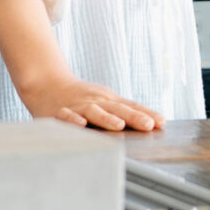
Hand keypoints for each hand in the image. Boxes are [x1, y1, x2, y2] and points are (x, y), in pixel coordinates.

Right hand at [13, 73, 160, 131]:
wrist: (48, 84)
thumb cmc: (83, 97)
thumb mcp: (106, 101)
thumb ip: (126, 111)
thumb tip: (154, 122)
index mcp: (109, 100)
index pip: (131, 106)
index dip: (146, 114)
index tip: (161, 122)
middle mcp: (96, 101)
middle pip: (117, 109)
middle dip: (134, 117)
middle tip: (149, 125)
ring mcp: (79, 106)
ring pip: (94, 112)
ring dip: (106, 119)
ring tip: (119, 125)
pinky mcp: (60, 113)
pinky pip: (66, 116)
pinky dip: (73, 120)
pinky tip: (80, 125)